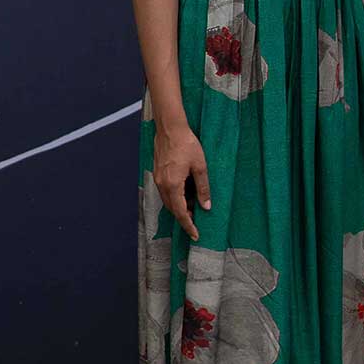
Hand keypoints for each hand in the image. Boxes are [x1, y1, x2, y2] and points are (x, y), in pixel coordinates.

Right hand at [153, 125, 211, 240]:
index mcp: (173, 185)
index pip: (181, 212)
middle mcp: (162, 185)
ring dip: (179, 207)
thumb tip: (206, 206)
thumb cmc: (186, 144)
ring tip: (193, 208)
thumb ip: (203, 188)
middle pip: (172, 209)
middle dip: (184, 218)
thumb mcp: (200, 166)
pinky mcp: (158, 173)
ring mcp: (158, 179)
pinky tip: (184, 194)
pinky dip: (174, 198)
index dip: (188, 225)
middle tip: (196, 222)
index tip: (195, 235)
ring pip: (168, 201)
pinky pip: (165, 192)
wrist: (170, 128)